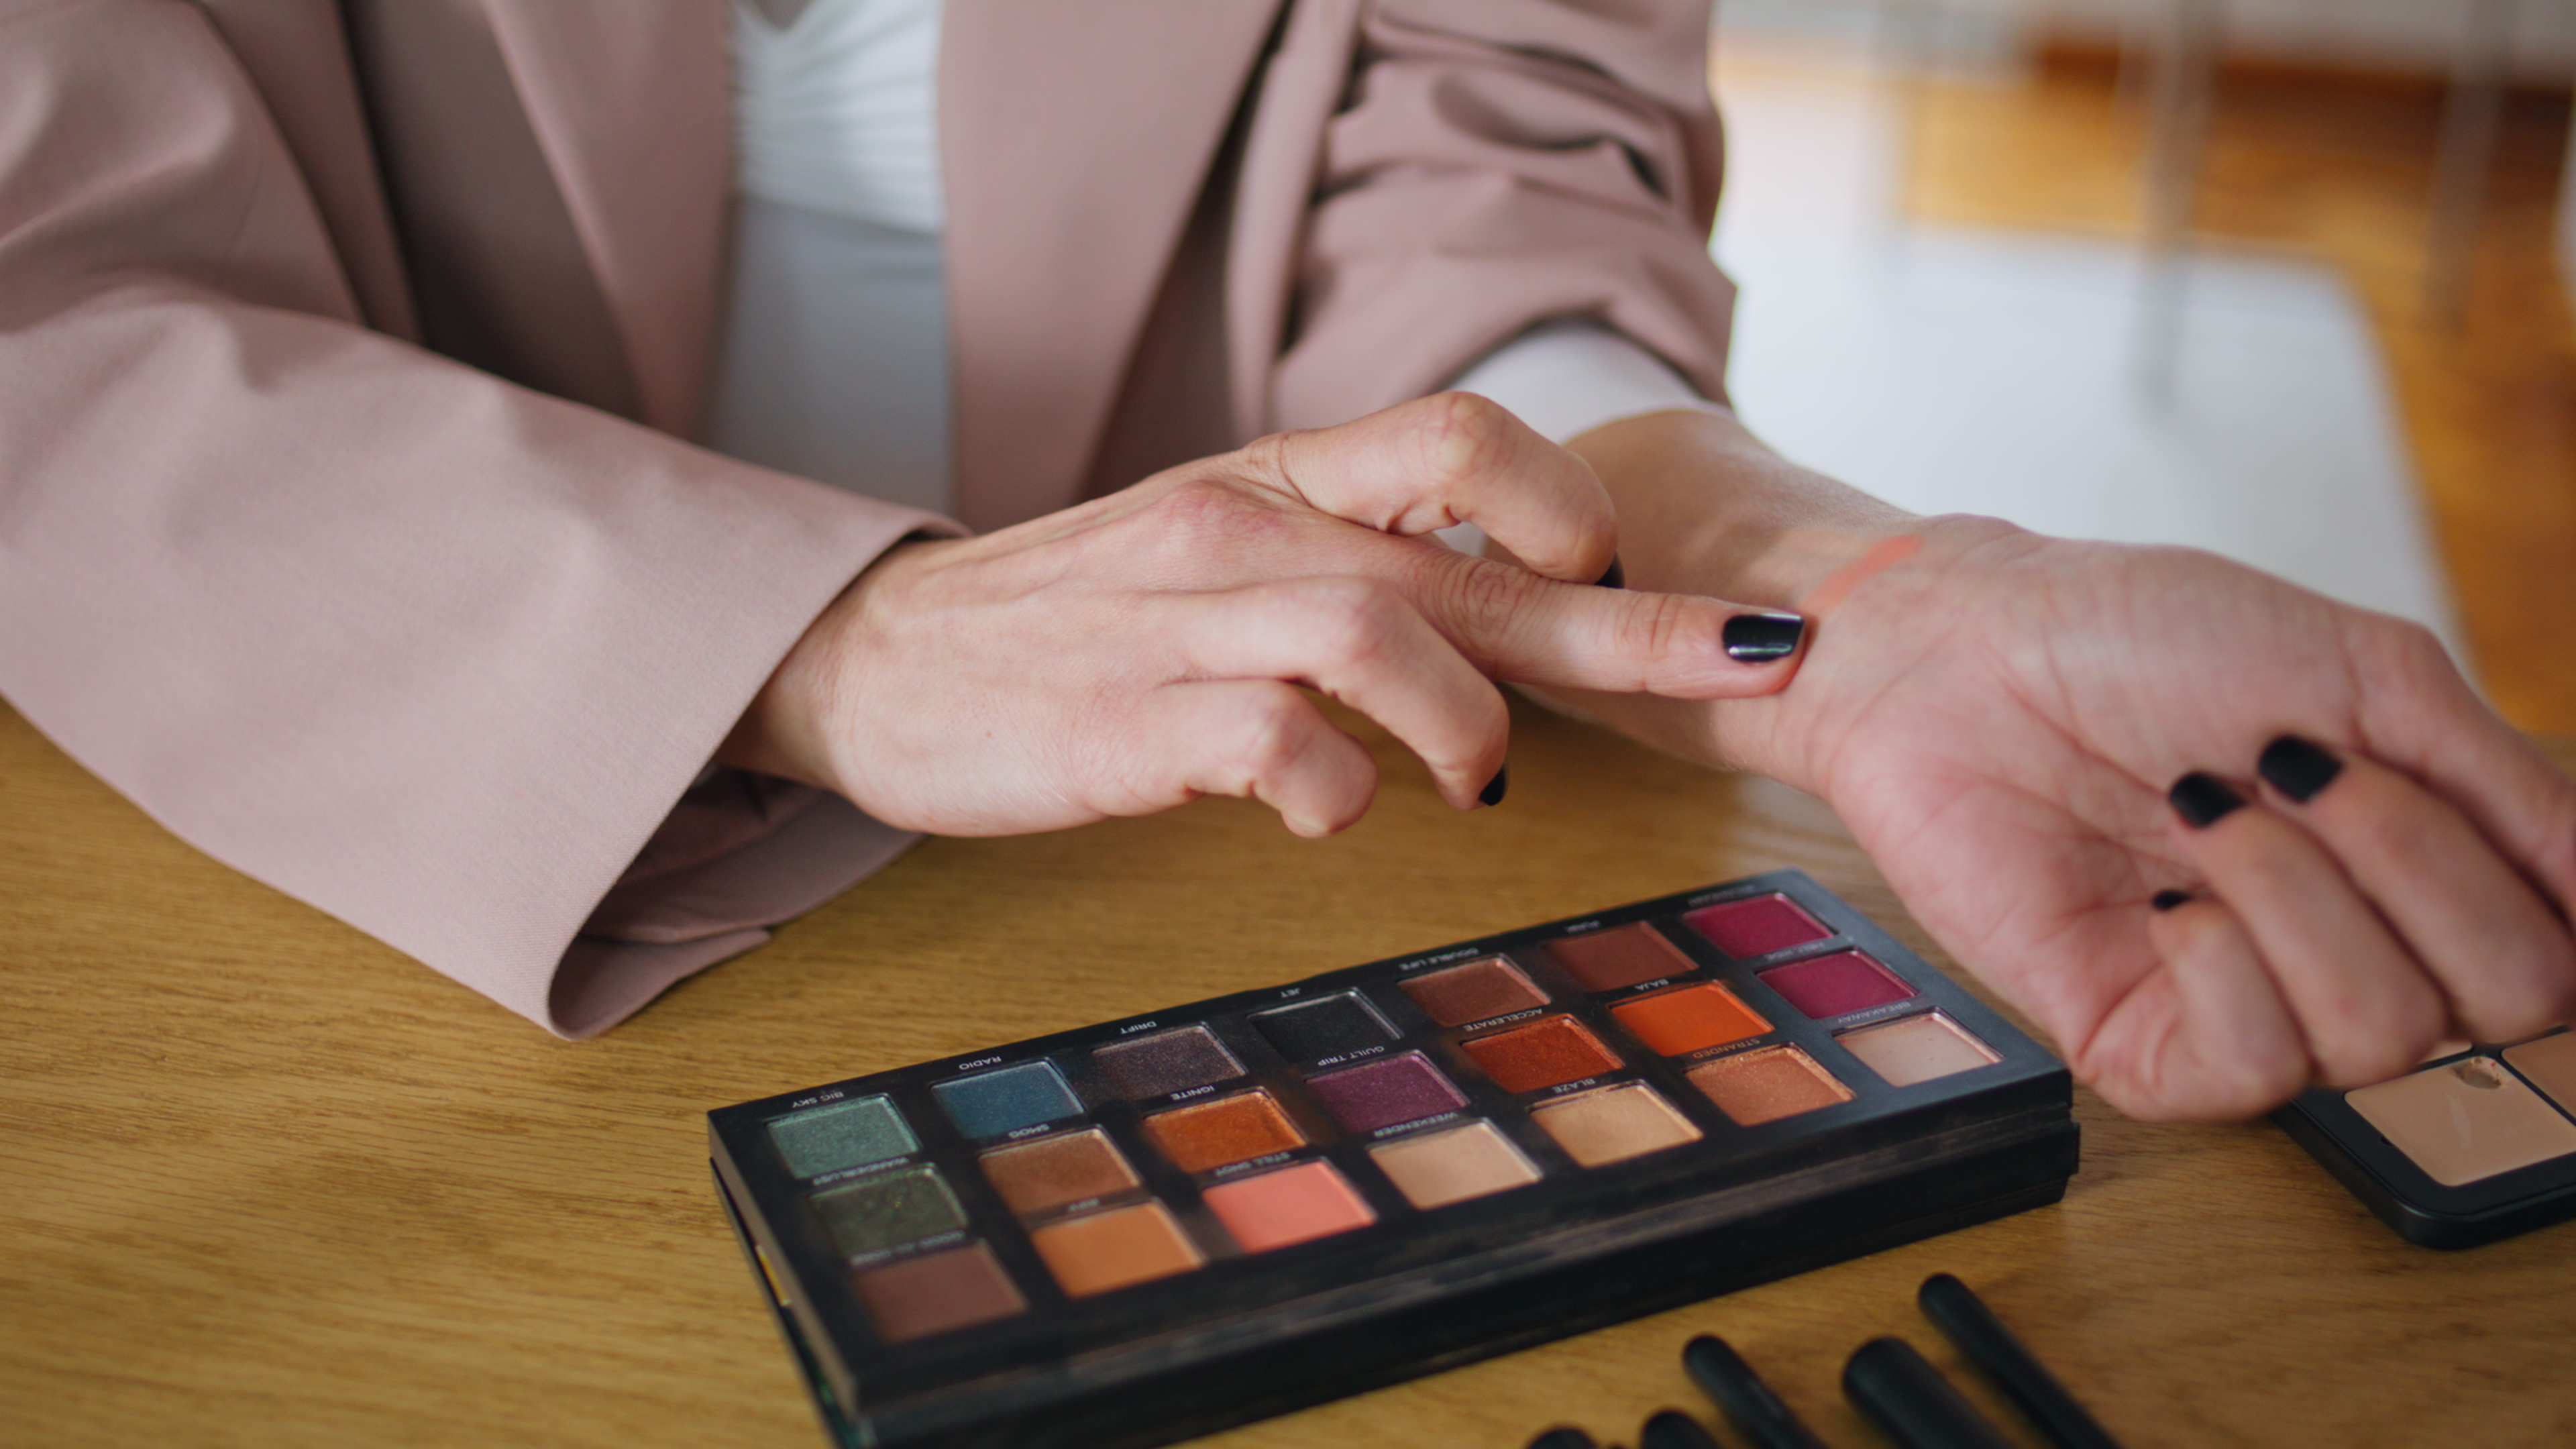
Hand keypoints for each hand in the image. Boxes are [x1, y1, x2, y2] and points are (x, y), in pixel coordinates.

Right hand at [722, 394, 1808, 837]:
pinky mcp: (1125, 720)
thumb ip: (1355, 561)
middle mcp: (1241, 530)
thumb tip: (1514, 608)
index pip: (1460, 435)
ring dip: (1466, 720)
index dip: (1569, 501)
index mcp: (1277, 480)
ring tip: (1469, 779)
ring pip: (1383, 631)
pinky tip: (1328, 813)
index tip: (1620, 575)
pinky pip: (1275, 745)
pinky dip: (1336, 790)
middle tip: (1752, 665)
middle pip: (1471, 556)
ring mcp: (1180, 622)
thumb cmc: (1077, 617)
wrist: (879, 661)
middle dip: (1634, 624)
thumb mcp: (1220, 548)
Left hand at [1564, 411, 2575, 1121]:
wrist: (1967, 649)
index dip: (2535, 888)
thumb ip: (2510, 785)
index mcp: (2426, 874)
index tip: (2433, 784)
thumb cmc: (2142, 640)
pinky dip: (2226, 962)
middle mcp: (2357, 954)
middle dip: (2413, 858)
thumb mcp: (2366, 674)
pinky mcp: (2141, 1046)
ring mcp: (2252, 1008)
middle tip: (2299, 767)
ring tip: (2204, 807)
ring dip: (2300, 890)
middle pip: (2508, 1001)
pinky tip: (2169, 898)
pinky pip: (2255, 1068)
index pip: (2567, 956)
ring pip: (2384, 1034)